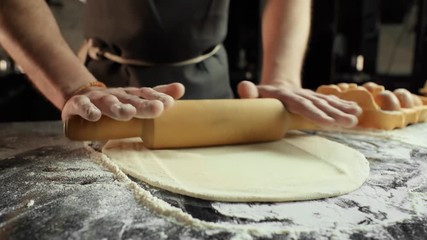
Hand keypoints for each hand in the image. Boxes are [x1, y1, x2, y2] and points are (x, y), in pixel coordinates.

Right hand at [61, 82, 184, 121]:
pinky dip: (88, 111)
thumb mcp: (133, 99)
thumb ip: (155, 96)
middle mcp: (115, 95)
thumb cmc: (112, 102)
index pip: (145, 95)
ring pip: (109, 103)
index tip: (170, 103)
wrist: (78, 97)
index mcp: (129, 95)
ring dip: (119, 108)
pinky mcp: (78, 104)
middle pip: (131, 100)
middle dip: (144, 104)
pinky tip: (95, 116)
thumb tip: (181, 88)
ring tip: (128, 113)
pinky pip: (83, 107)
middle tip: (158, 109)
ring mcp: (96, 99)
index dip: (157, 98)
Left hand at [237, 80, 361, 127]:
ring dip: (342, 110)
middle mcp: (300, 94)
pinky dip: (343, 105)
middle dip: (335, 113)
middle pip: (319, 104)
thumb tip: (243, 87)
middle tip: (351, 121)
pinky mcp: (315, 98)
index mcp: (285, 96)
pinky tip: (356, 111)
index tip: (328, 122)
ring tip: (357, 116)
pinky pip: (330, 101)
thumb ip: (248, 93)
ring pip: (327, 102)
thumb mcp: (252, 94)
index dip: (315, 113)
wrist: (274, 85)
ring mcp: (309, 96)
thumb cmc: (259, 97)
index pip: (302, 105)